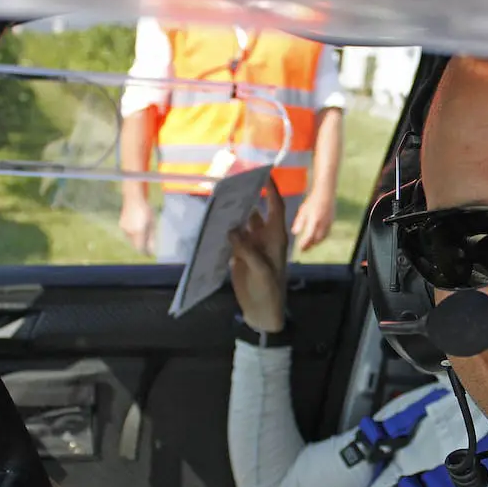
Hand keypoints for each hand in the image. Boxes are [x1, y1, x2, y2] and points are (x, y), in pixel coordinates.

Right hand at [119, 198, 155, 255]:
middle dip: (142, 247)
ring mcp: (124, 229)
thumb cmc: (146, 210)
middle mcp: (129, 232)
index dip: (145, 253)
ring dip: (137, 240)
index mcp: (138, 232)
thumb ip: (151, 238)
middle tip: (149, 245)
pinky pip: (128, 234)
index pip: (140, 248)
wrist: (133, 198)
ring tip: (144, 232)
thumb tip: (151, 250)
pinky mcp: (121, 225)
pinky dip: (133, 235)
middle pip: (135, 245)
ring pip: (131, 240)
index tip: (149, 254)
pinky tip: (138, 227)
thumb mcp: (152, 224)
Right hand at [228, 178, 288, 332]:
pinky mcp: (239, 254)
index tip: (263, 174)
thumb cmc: (269, 291)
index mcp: (276, 238)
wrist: (262, 311)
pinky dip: (223, 230)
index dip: (271, 190)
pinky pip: (232, 237)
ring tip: (217, 199)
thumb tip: (232, 230)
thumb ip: (248, 251)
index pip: (276, 207)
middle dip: (246, 197)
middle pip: (255, 211)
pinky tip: (211, 221)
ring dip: (232, 214)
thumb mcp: (261, 271)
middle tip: (230, 182)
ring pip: (242, 223)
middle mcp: (264, 237)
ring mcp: (251, 245)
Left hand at [291, 190, 334, 253]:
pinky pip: (326, 234)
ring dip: (316, 243)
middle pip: (316, 240)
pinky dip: (321, 238)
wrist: (325, 194)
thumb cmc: (312, 201)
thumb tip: (294, 232)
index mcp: (314, 220)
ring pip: (322, 238)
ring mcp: (328, 223)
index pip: (309, 236)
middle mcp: (322, 224)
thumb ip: (299, 222)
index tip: (300, 249)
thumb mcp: (303, 210)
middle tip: (304, 250)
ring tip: (310, 245)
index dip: (305, 244)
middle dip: (310, 246)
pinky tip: (317, 238)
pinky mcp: (331, 222)